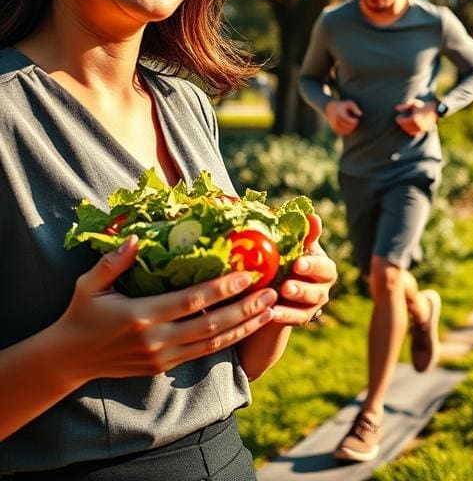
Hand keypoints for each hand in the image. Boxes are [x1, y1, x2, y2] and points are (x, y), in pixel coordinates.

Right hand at [55, 236, 277, 381]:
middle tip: (272, 291)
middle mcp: (156, 339)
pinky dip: (230, 340)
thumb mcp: (89, 285)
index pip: (190, 301)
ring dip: (245, 326)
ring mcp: (162, 356)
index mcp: (140, 316)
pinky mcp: (165, 366)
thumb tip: (134, 238)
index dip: (221, 289)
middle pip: (210, 324)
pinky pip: (204, 353)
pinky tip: (249, 327)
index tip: (247, 275)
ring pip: (213, 342)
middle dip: (245, 308)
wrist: (70, 359)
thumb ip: (113, 262)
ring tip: (271, 308)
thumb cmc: (82, 314)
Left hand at [272, 214, 337, 325]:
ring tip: (277, 298)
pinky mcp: (304, 317)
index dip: (312, 266)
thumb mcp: (292, 247)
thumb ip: (303, 234)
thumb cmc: (284, 259)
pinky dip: (285, 316)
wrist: (274, 286)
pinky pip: (297, 319)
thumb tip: (312, 215)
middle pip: (319, 289)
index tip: (297, 264)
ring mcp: (314, 303)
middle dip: (303, 288)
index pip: (323, 266)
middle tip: (286, 286)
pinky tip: (270, 312)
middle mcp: (322, 285)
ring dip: (293, 302)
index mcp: (322, 266)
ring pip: (309, 305)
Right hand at [325, 100, 362, 135]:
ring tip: (352, 125)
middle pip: (346, 126)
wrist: (330, 108)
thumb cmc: (343, 106)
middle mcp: (336, 119)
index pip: (348, 120)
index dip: (354, 122)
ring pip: (343, 130)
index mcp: (340, 113)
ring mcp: (334, 124)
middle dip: (353, 125)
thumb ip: (355, 108)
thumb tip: (360, 114)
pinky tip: (349, 128)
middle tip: (355, 123)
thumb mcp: (349, 103)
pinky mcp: (334, 128)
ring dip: (350, 129)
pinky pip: (341, 132)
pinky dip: (346, 132)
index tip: (356, 120)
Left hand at [394, 99, 437, 136]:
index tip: (398, 117)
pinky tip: (410, 126)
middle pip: (405, 127)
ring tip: (405, 123)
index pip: (403, 122)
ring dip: (406, 128)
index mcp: (414, 118)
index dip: (399, 119)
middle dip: (402, 124)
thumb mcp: (414, 103)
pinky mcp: (424, 130)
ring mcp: (421, 129)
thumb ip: (405, 105)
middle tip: (400, 120)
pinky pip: (415, 133)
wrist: (436, 109)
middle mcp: (418, 125)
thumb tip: (396, 108)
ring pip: (410, 131)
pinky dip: (411, 131)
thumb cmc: (424, 105)